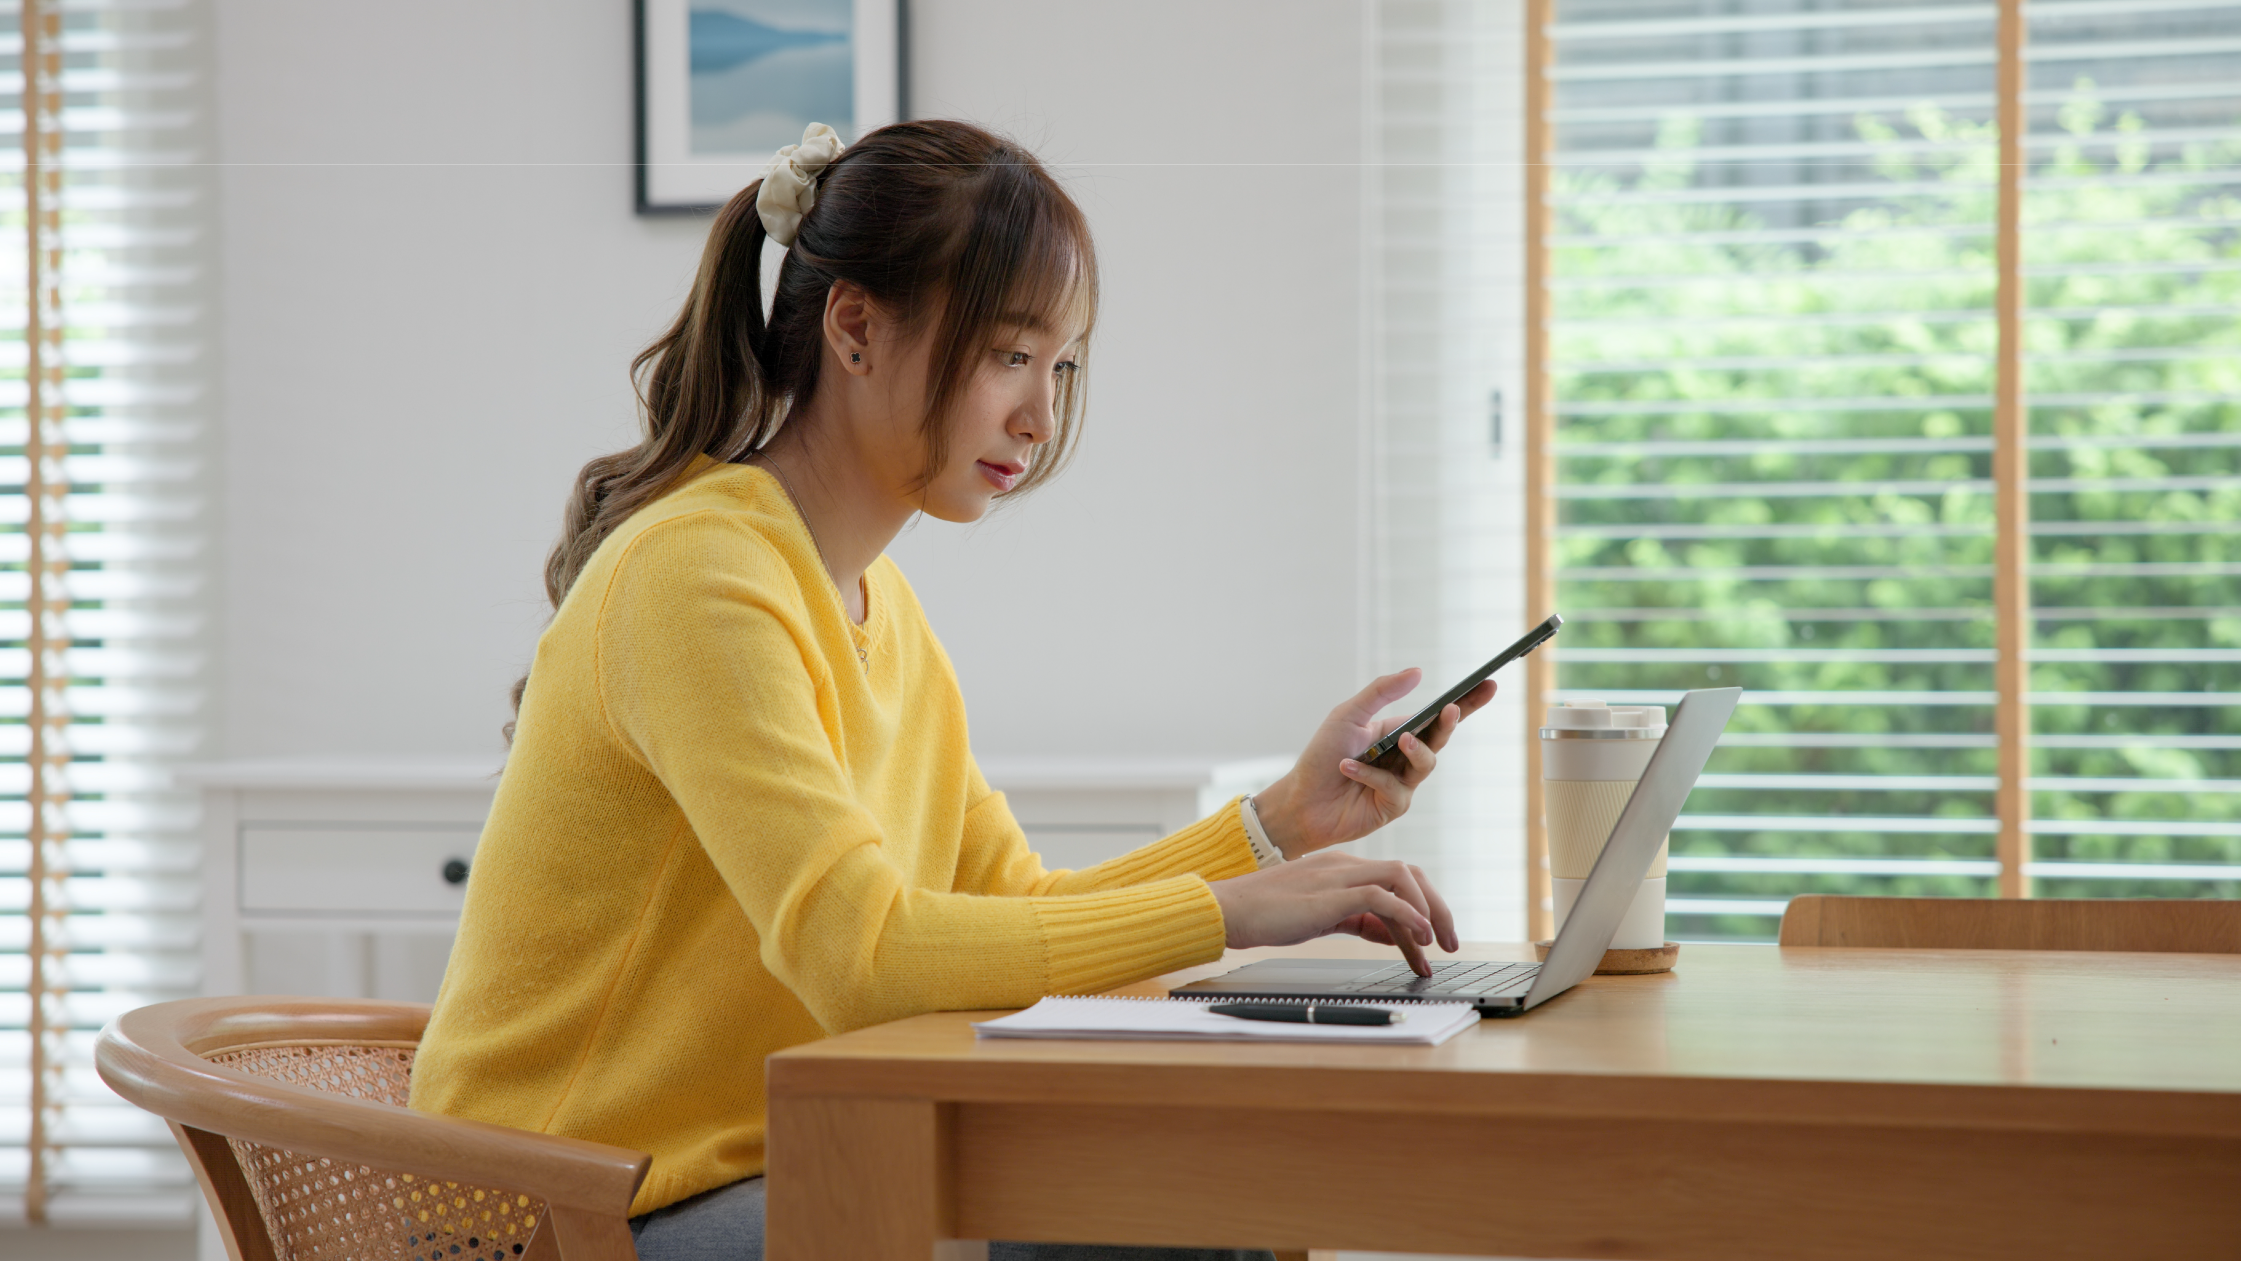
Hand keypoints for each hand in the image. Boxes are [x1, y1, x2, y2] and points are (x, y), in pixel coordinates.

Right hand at [1206, 850, 1458, 975]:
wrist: (1228, 910)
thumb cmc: (1267, 914)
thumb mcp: (1323, 916)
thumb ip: (1358, 920)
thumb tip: (1393, 933)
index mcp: (1342, 868)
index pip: (1397, 878)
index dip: (1423, 906)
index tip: (1434, 939)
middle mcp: (1344, 866)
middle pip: (1408, 874)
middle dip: (1436, 907)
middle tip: (1450, 943)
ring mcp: (1337, 876)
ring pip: (1400, 879)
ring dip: (1426, 911)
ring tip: (1436, 944)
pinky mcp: (1329, 895)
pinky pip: (1380, 896)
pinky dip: (1406, 915)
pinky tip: (1418, 937)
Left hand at [1252, 670, 1496, 857]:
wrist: (1300, 800)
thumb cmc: (1321, 756)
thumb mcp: (1348, 715)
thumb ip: (1381, 692)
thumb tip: (1418, 671)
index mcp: (1398, 732)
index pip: (1437, 716)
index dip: (1467, 702)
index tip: (1490, 684)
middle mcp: (1404, 758)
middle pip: (1440, 738)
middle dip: (1449, 723)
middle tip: (1451, 709)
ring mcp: (1402, 785)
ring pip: (1425, 764)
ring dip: (1414, 749)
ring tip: (1398, 740)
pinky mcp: (1393, 808)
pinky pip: (1395, 788)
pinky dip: (1371, 775)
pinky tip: (1348, 768)